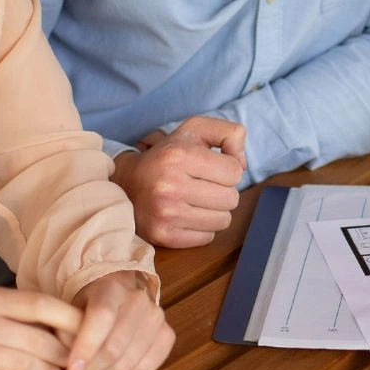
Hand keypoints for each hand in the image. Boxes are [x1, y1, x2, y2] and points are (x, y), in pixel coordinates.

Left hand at [59, 270, 173, 369]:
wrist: (117, 297)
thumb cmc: (86, 307)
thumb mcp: (69, 310)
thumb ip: (64, 333)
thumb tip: (64, 365)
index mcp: (111, 287)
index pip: (101, 317)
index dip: (85, 347)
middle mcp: (138, 300)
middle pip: (114, 347)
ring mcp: (156, 318)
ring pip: (128, 364)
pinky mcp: (167, 336)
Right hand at [114, 116, 247, 248]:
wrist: (126, 183)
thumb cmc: (168, 156)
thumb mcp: (195, 131)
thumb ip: (229, 133)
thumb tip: (243, 164)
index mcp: (179, 155)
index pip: (234, 171)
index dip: (228, 170)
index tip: (210, 169)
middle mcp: (170, 185)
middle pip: (231, 198)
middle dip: (222, 192)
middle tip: (202, 186)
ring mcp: (165, 213)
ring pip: (223, 221)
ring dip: (214, 211)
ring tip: (195, 200)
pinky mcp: (163, 235)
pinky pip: (207, 238)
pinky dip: (202, 228)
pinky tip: (186, 215)